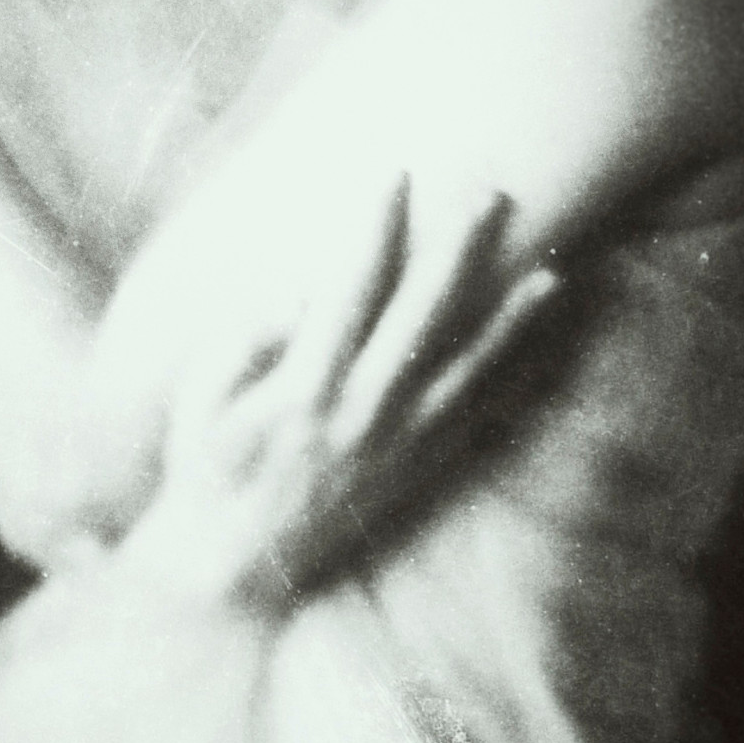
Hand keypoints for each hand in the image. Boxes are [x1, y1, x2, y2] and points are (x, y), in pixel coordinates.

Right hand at [112, 160, 559, 610]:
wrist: (229, 569)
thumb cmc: (203, 470)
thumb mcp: (196, 401)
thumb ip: (241, 340)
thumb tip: (297, 292)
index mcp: (303, 390)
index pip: (349, 292)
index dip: (375, 230)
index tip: (395, 174)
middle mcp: (361, 416)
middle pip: (423, 317)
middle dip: (457, 249)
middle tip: (488, 190)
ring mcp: (397, 446)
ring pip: (466, 367)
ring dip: (508, 311)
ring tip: (547, 262)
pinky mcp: (416, 470)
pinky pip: (476, 416)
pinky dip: (513, 375)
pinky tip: (539, 342)